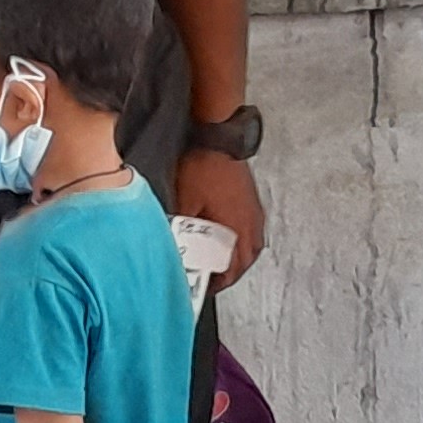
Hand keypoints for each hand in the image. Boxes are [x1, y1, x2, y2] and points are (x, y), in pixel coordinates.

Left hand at [172, 146, 265, 291]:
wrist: (218, 135)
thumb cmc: (203, 166)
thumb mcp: (183, 201)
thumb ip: (178, 228)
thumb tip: (168, 244)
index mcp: (236, 229)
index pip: (232, 269)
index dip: (219, 283)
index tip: (206, 288)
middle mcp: (250, 223)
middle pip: (246, 260)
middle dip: (230, 273)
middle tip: (213, 277)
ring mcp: (254, 210)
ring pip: (252, 245)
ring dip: (238, 256)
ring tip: (221, 259)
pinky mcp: (252, 198)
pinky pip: (252, 228)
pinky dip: (241, 238)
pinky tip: (228, 234)